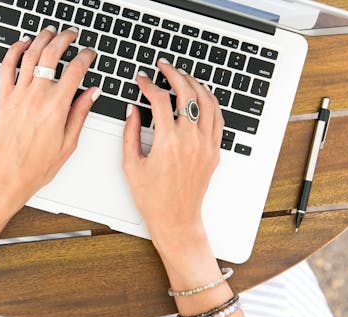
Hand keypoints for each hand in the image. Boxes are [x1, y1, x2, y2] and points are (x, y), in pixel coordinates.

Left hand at [0, 26, 98, 212]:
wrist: (8, 175)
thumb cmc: (36, 166)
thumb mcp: (69, 143)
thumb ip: (80, 113)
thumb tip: (92, 93)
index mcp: (56, 108)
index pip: (75, 71)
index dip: (86, 57)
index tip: (89, 54)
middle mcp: (36, 97)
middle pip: (51, 55)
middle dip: (64, 39)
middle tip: (71, 35)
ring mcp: (18, 95)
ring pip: (30, 55)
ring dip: (42, 39)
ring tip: (50, 32)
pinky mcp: (4, 98)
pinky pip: (7, 67)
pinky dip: (14, 51)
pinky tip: (23, 44)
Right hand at [122, 59, 223, 257]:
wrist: (176, 219)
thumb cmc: (152, 198)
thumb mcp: (131, 164)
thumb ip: (130, 133)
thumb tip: (132, 109)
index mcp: (168, 143)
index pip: (160, 100)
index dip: (149, 85)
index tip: (141, 79)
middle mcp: (191, 141)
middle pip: (187, 94)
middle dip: (174, 74)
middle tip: (164, 66)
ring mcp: (206, 145)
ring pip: (206, 102)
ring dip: (194, 83)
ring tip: (182, 75)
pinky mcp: (214, 151)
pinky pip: (217, 118)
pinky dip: (210, 101)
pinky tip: (201, 94)